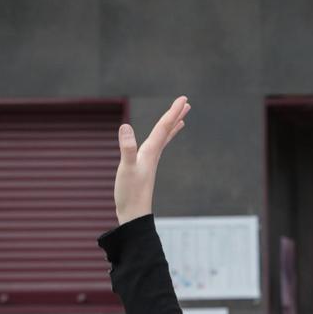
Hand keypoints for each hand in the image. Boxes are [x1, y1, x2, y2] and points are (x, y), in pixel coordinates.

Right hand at [114, 96, 189, 224]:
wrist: (133, 215)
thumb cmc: (129, 193)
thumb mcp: (126, 168)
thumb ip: (127, 148)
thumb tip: (125, 127)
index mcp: (150, 152)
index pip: (164, 127)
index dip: (172, 111)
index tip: (184, 98)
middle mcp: (152, 155)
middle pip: (167, 131)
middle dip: (175, 116)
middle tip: (186, 103)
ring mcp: (149, 162)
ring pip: (163, 140)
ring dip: (171, 127)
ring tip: (180, 119)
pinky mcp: (144, 169)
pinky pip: (155, 149)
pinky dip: (160, 141)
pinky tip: (157, 143)